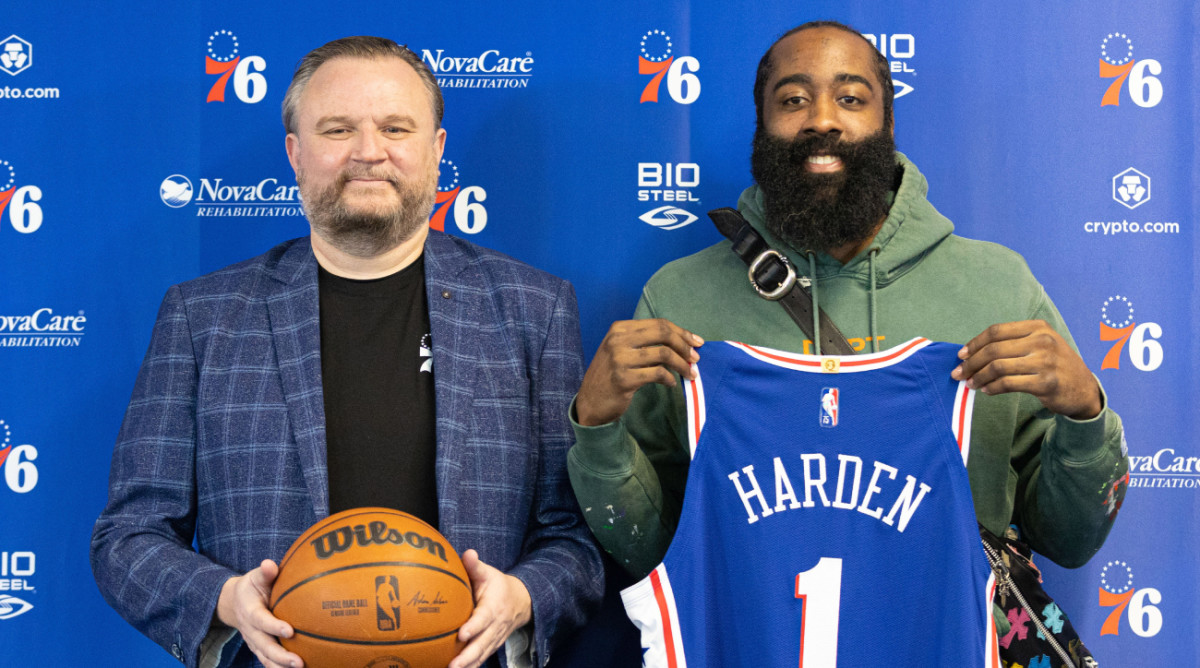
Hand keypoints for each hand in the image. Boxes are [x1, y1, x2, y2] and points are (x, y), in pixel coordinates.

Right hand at [216, 559, 302, 667]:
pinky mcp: (259, 648)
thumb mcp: (256, 576)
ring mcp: (254, 641)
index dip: (273, 626)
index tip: (290, 631)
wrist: (234, 603)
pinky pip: (268, 661)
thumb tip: (270, 564)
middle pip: (264, 646)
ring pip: (266, 657)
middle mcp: (250, 629)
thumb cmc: (253, 586)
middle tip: (298, 662)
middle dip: (280, 656)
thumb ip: (265, 572)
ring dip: (281, 666)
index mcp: (250, 610)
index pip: (261, 620)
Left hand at [448, 550, 532, 667]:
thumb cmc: (498, 586)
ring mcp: (495, 638)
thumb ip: (475, 566)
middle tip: (453, 665)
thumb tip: (467, 553)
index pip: (483, 619)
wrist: (521, 602)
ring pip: (483, 654)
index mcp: (493, 607)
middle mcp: (496, 626)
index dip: (474, 627)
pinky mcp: (493, 645)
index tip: (462, 634)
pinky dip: (472, 666)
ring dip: (469, 665)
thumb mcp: (488, 573)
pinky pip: (482, 658)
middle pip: (482, 643)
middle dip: (468, 656)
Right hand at [576, 319, 702, 425]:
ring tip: (690, 374)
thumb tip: (682, 341)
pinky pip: (657, 374)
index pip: (659, 324)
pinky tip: (671, 383)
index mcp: (619, 328)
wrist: (590, 402)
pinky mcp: (624, 379)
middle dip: (684, 346)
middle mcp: (618, 340)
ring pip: (663, 354)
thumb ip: (644, 342)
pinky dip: (669, 379)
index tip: (696, 342)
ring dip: (682, 365)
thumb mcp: (621, 351)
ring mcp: (619, 359)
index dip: (681, 332)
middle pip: (663, 334)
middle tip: (696, 358)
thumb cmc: (611, 375)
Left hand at [951, 320, 1101, 419]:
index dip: (974, 343)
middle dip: (971, 363)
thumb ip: (1012, 343)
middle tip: (959, 373)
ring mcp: (1045, 362)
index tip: (961, 355)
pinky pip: (1008, 383)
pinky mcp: (1046, 383)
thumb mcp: (1040, 344)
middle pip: (994, 349)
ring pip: (998, 367)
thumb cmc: (1054, 365)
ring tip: (970, 383)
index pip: (996, 331)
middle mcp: (1043, 341)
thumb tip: (972, 353)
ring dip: (978, 377)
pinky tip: (986, 390)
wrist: (1084, 389)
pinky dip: (992, 387)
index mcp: (1038, 328)